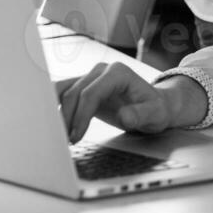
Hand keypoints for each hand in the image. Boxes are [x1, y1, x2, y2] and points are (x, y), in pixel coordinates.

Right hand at [55, 62, 185, 142]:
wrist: (155, 105)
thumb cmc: (156, 109)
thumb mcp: (155, 114)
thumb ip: (140, 115)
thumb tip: (124, 116)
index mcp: (118, 72)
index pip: (91, 93)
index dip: (81, 116)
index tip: (76, 137)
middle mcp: (101, 70)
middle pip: (74, 93)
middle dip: (67, 119)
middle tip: (65, 142)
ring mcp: (90, 77)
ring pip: (63, 92)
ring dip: (58, 114)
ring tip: (59, 136)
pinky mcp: (83, 86)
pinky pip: (63, 95)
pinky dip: (56, 109)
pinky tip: (56, 126)